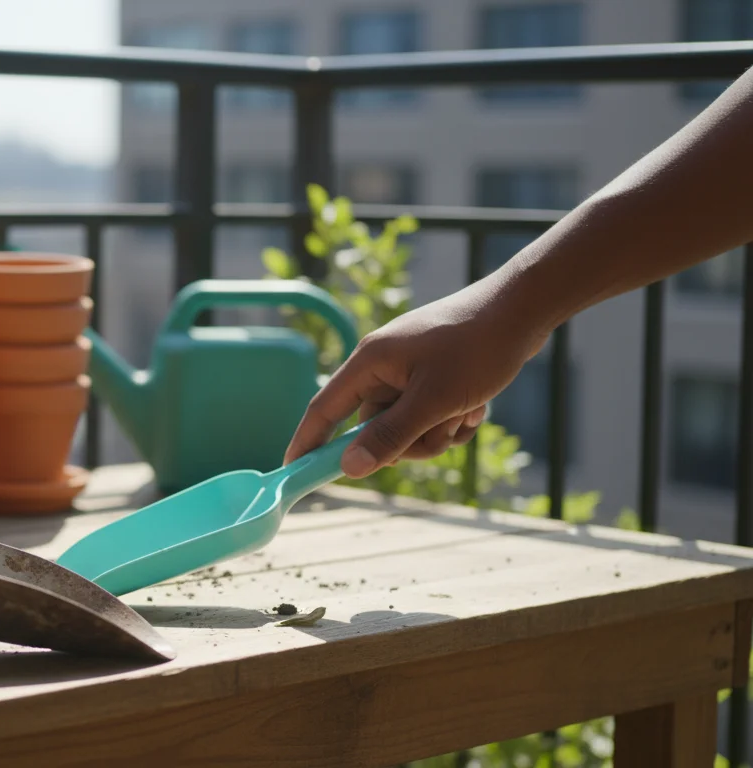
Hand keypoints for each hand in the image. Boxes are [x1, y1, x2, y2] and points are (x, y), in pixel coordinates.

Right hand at [283, 284, 549, 477]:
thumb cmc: (477, 348)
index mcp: (369, 363)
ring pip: (407, 426)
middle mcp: (382, 366)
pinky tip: (477, 407)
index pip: (324, 409)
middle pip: (375, 427)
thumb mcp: (434, 400)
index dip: (308, 442)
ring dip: (438, 431)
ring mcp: (409, 370)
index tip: (293, 471)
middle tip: (442, 432)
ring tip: (468, 412)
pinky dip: (452, 419)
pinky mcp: (433, 374)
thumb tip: (350, 467)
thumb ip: (390, 435)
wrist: (524, 310)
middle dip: (410, 440)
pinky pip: (429, 415)